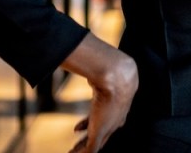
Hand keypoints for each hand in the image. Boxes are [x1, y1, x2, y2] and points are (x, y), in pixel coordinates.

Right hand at [63, 36, 138, 152]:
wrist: (117, 75)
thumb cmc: (111, 67)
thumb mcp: (103, 66)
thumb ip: (93, 61)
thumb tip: (84, 47)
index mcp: (117, 106)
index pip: (102, 119)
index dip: (87, 124)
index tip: (75, 127)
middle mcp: (115, 118)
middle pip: (100, 135)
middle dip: (85, 140)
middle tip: (74, 146)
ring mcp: (109, 126)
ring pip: (94, 144)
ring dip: (81, 149)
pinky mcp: (101, 131)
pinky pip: (90, 149)